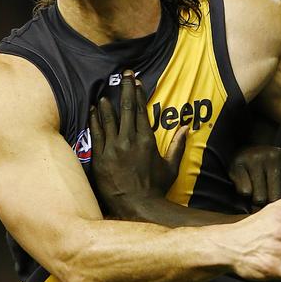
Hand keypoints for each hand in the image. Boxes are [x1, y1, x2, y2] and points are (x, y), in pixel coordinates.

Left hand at [89, 70, 187, 215]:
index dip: (138, 94)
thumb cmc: (155, 189)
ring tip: (105, 93)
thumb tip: (187, 127)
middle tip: (123, 74)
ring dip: (107, 103)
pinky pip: (96, 133)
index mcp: (146, 141)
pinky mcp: (100, 157)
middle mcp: (129, 141)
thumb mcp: (171, 167)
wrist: (136, 207)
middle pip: (125, 109)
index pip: (141, 111)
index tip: (136, 82)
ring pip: (108, 119)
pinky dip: (94, 120)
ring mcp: (112, 148)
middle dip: (124, 89)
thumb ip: (177, 145)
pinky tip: (93, 110)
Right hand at [229, 145, 280, 206]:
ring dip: (258, 200)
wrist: (249, 147)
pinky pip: (245, 192)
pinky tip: (248, 186)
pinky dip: (246, 195)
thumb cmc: (272, 167)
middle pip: (276, 197)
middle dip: (272, 202)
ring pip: (259, 198)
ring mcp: (256, 159)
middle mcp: (274, 156)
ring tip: (259, 193)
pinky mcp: (239, 163)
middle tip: (269, 198)